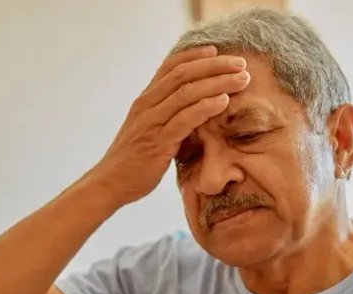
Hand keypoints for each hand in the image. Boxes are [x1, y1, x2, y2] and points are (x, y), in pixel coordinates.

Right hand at [90, 46, 250, 205]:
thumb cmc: (134, 160)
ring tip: (241, 79)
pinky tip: (224, 101)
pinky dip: (206, 107)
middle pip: (183, 74)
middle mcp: (147, 105)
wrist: (110, 183)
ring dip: (217, 83)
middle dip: (215, 66)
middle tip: (241, 63)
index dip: (195, 56)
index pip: (171, 67)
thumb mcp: (148, 130)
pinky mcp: (158, 142)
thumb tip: (192, 110)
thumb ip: (166, 116)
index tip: (217, 51)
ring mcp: (151, 122)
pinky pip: (185, 119)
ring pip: (187, 92)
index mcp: (145, 100)